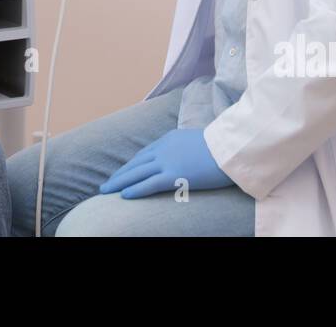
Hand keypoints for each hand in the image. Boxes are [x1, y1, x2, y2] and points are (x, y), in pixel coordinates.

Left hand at [99, 128, 234, 197]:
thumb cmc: (219, 146)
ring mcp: (167, 162)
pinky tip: (123, 195)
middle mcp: (163, 149)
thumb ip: (184, 147)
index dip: (130, 166)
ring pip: (136, 173)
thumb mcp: (196, 140)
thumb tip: (184, 156)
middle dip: (119, 174)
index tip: (120, 173)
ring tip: (105, 190)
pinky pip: (149, 184)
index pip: (143, 155)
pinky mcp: (174, 176)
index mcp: (168, 139)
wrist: (229, 147)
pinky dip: (134, 189)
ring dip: (119, 182)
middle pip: (135, 163)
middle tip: (105, 184)